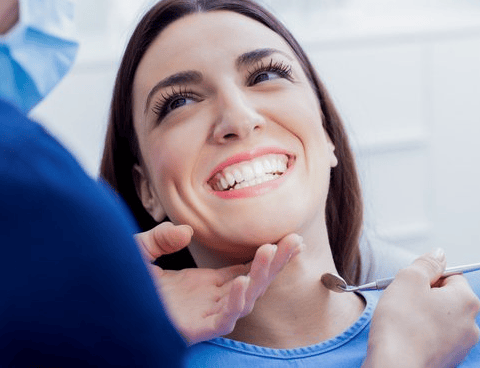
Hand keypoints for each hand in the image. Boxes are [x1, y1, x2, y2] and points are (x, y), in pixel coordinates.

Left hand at [136, 222, 303, 344]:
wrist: (102, 306)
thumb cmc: (122, 284)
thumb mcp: (140, 251)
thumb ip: (161, 238)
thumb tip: (186, 231)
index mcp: (205, 283)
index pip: (246, 268)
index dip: (268, 255)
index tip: (289, 238)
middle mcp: (210, 299)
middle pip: (254, 281)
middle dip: (276, 263)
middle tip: (295, 241)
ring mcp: (204, 314)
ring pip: (245, 300)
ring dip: (260, 277)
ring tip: (269, 252)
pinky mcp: (194, 329)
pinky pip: (222, 320)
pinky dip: (235, 303)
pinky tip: (241, 282)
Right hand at [362, 249, 479, 367]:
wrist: (394, 366)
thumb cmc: (401, 324)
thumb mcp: (409, 278)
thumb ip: (426, 262)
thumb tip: (438, 254)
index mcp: (467, 300)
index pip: (450, 274)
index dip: (427, 275)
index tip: (411, 284)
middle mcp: (470, 324)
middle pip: (446, 296)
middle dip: (424, 294)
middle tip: (404, 299)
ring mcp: (460, 344)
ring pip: (439, 316)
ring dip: (421, 313)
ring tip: (402, 319)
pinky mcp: (447, 358)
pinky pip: (434, 335)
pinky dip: (421, 332)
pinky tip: (405, 334)